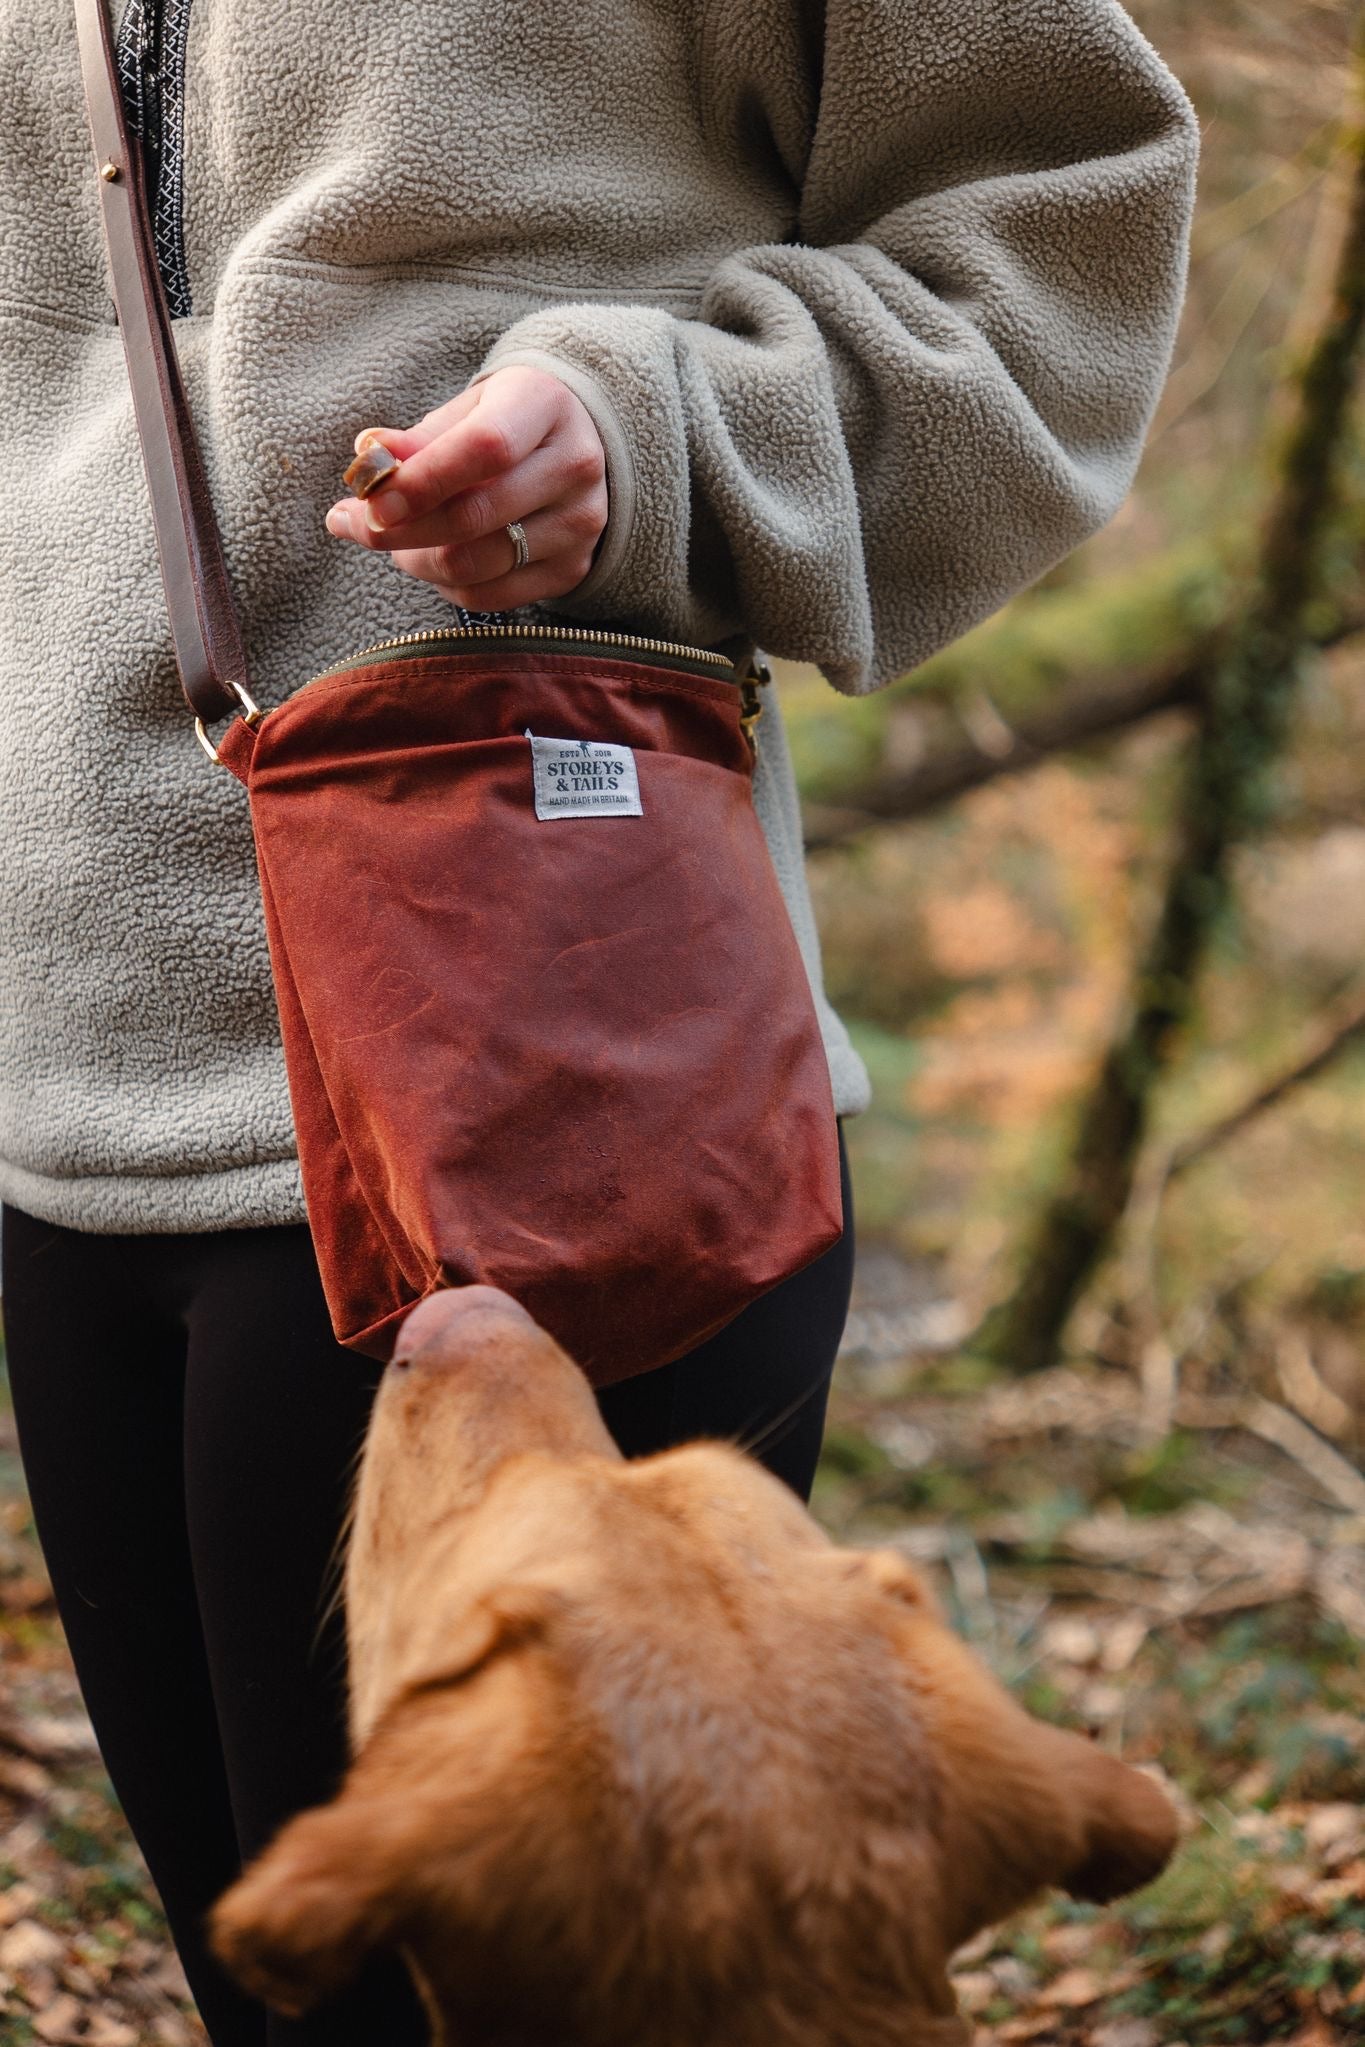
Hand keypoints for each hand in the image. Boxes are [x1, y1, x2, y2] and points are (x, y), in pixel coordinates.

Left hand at [324, 367, 607, 608]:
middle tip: (359, 525)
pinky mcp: (573, 569)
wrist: (577, 446)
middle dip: (400, 530)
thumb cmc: (507, 422)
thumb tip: (368, 458)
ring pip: (475, 565)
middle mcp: (574, 465)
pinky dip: (445, 585)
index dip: (423, 481)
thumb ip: (420, 437)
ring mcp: (578, 523)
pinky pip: (489, 596)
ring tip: (396, 541)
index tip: (371, 502)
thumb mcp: (467, 409)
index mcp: (544, 406)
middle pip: (475, 517)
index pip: (485, 448)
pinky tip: (433, 561)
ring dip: (417, 561)